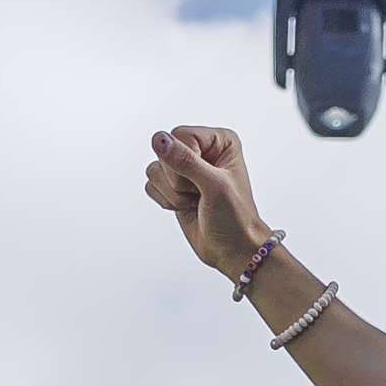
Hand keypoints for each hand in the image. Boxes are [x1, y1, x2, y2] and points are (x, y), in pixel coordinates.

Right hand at [142, 125, 272, 280]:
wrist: (232, 250)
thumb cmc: (235, 218)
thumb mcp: (214, 186)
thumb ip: (185, 161)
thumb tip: (158, 140)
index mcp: (219, 140)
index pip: (180, 136)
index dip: (185, 162)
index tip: (205, 182)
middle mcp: (202, 149)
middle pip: (164, 151)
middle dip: (178, 180)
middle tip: (201, 194)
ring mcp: (186, 167)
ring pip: (155, 170)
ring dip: (173, 193)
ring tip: (196, 201)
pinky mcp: (172, 185)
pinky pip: (151, 185)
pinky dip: (166, 200)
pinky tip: (187, 207)